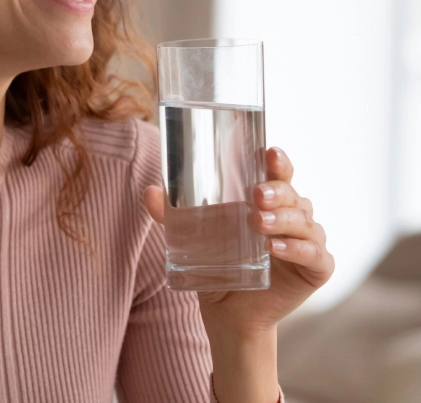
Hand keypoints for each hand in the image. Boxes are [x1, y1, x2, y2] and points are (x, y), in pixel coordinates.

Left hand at [143, 147, 334, 334]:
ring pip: (305, 221)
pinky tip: (276, 248)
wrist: (228, 314)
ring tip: (258, 223)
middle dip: (277, 190)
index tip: (268, 151)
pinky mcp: (316, 270)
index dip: (278, 161)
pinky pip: (316, 255)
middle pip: (293, 195)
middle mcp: (293, 217)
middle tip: (256, 195)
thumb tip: (149, 192)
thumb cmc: (216, 265)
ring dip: (284, 220)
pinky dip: (298, 249)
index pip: (278, 173)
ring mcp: (308, 242)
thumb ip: (171, 215)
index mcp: (270, 201)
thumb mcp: (191, 237)